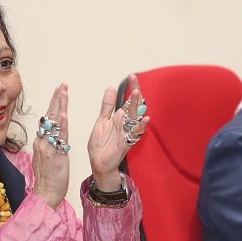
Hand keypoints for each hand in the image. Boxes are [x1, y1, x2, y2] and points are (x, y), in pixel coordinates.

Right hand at [32, 84, 69, 208]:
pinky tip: (64, 114)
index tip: (57, 91)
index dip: (52, 104)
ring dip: (59, 105)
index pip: (46, 119)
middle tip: (62, 85)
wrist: (46, 194)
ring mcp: (48, 148)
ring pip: (54, 123)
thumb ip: (49, 145)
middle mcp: (42, 142)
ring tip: (63, 91)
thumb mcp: (46, 158)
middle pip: (48, 116)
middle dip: (56, 99)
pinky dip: (61, 124)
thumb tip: (51, 137)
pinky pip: (59, 137)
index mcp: (40, 142)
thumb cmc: (48, 178)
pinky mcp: (56, 155)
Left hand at [87, 74, 149, 190]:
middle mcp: (125, 124)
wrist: (97, 164)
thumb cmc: (101, 145)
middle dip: (135, 93)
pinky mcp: (124, 143)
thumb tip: (111, 88)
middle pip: (134, 106)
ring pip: (135, 118)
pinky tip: (144, 119)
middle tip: (134, 79)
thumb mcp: (101, 121)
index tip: (131, 76)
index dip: (132, 88)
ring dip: (137, 106)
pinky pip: (134, 134)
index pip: (129, 100)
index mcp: (120, 118)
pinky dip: (140, 127)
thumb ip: (107, 106)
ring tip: (137, 94)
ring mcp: (126, 133)